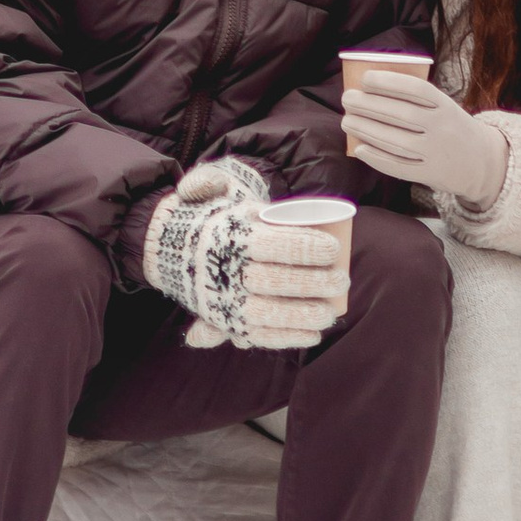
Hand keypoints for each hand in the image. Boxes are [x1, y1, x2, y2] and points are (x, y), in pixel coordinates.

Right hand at [142, 161, 349, 351]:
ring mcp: (227, 300)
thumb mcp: (211, 194)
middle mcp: (225, 271)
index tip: (334, 248)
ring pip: (267, 313)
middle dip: (313, 283)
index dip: (304, 247)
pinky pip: (259, 335)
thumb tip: (188, 190)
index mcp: (230, 238)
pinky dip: (287, 338)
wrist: (178, 252)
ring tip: (331, 313)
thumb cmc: (218, 220)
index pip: (271, 244)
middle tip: (342, 278)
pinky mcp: (230, 322)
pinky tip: (314, 336)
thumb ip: (207, 181)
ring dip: (302, 316)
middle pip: (273, 281)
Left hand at [342, 64, 507, 223]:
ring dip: (365, 129)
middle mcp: (442, 128)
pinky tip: (360, 148)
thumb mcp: (445, 107)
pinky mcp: (429, 173)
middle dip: (367, 105)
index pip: (415, 89)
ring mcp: (436, 152)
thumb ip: (417, 100)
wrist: (482, 162)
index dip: (388, 82)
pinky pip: (398, 166)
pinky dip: (376, 157)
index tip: (365, 79)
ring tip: (347, 121)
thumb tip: (369, 89)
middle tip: (347, 98)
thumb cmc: (451, 127)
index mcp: (446, 106)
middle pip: (400, 114)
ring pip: (395, 140)